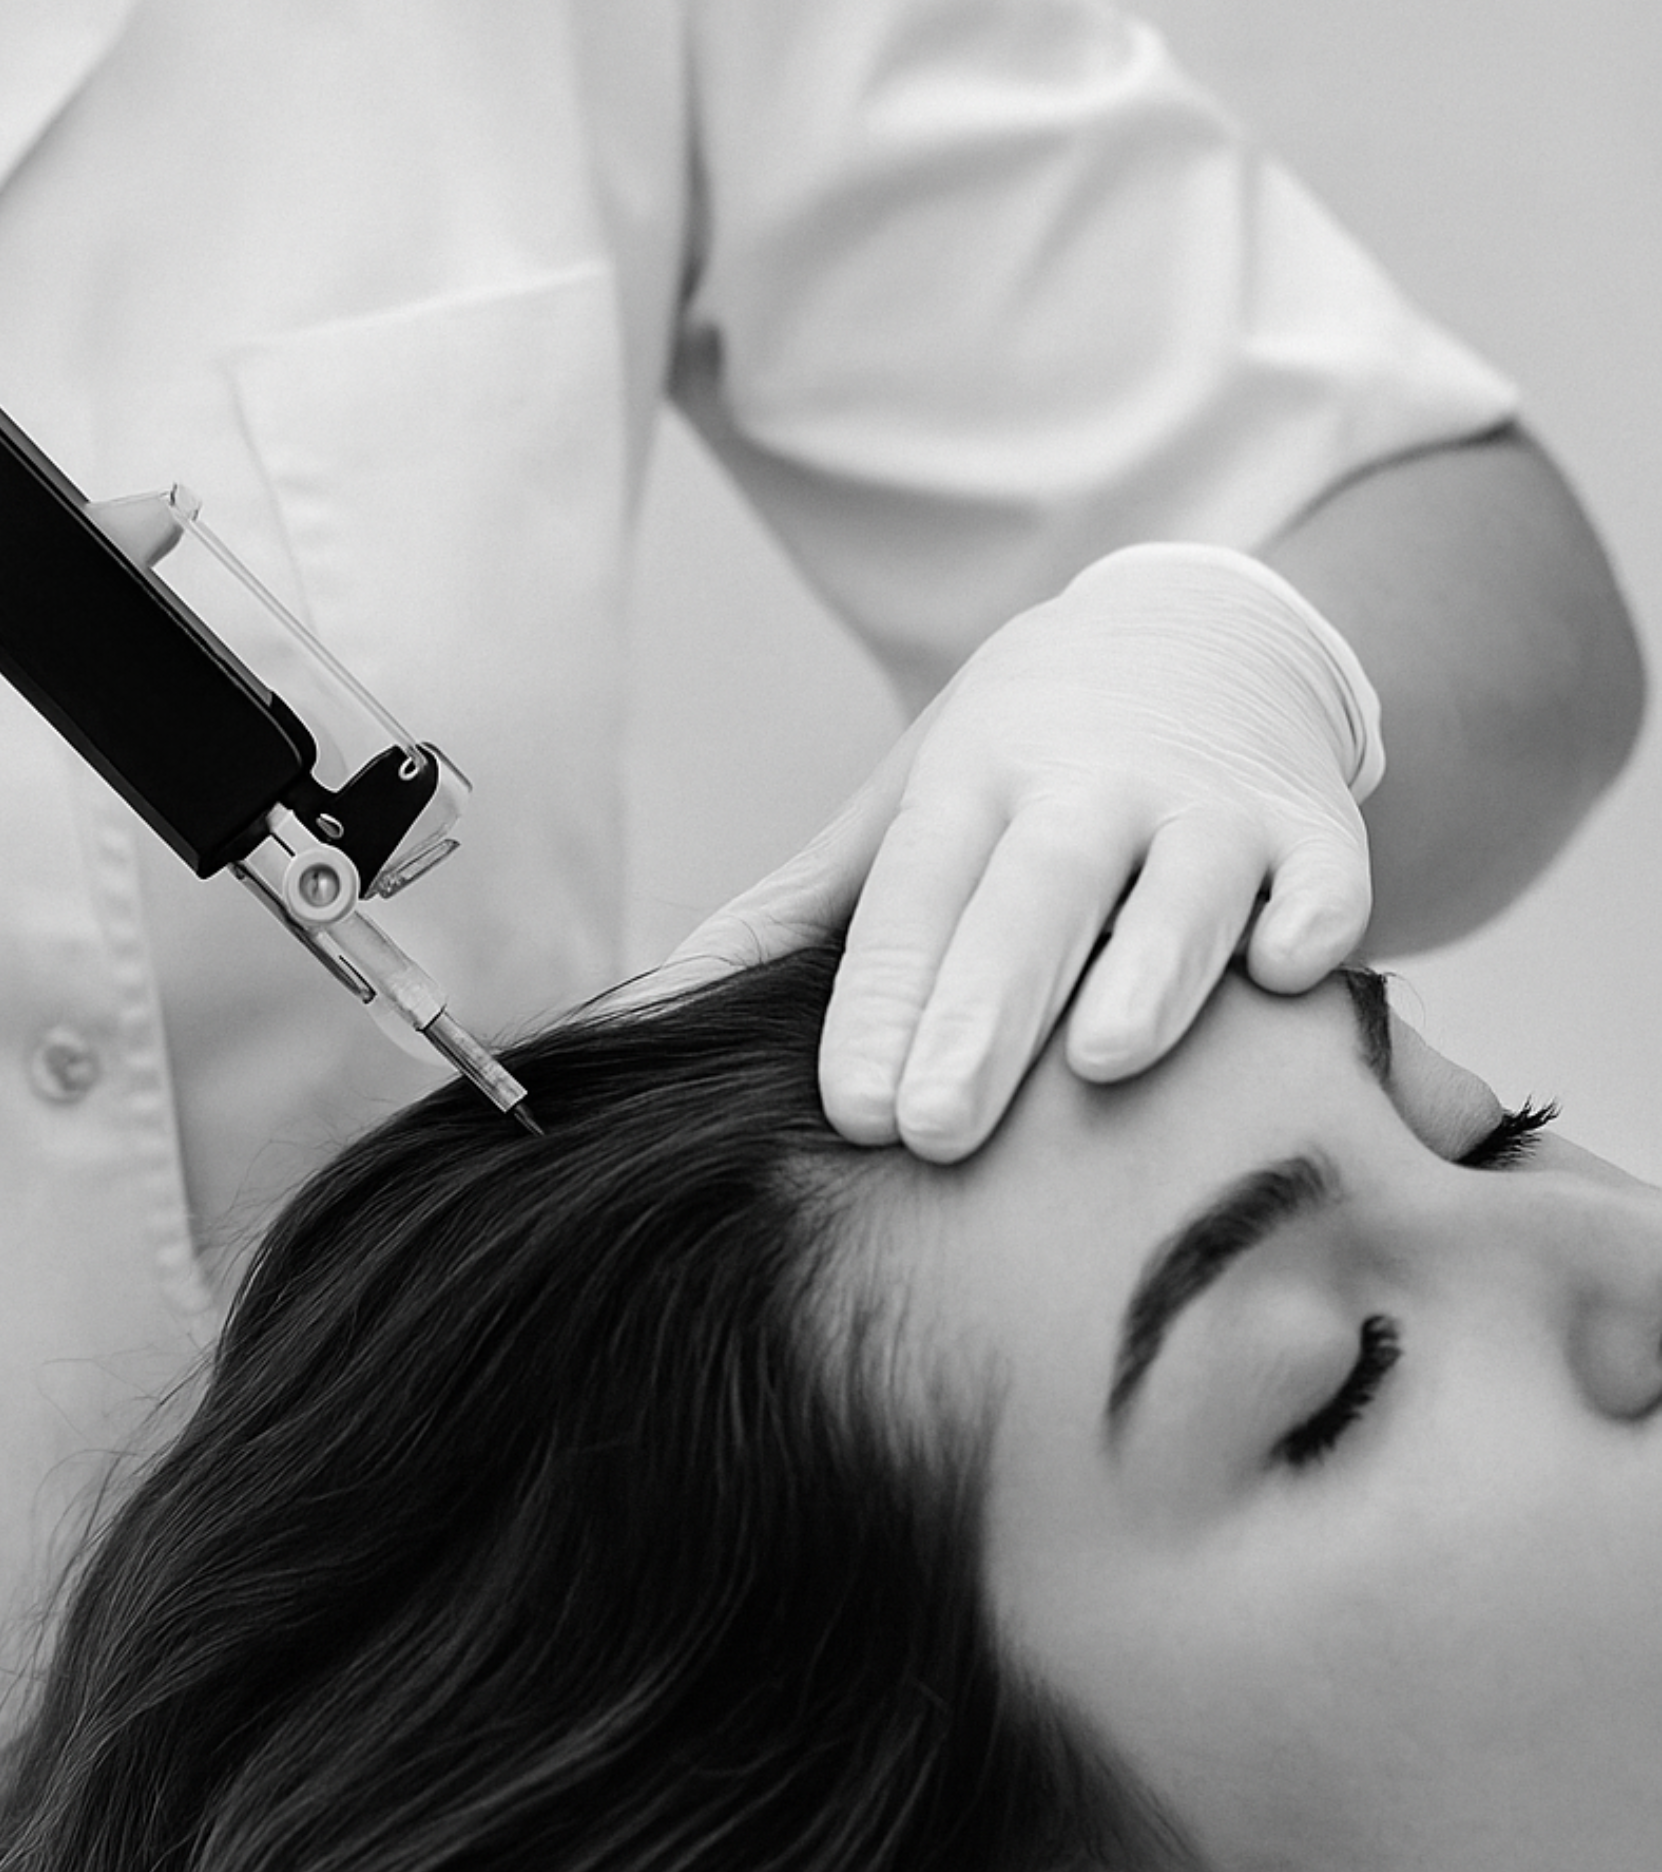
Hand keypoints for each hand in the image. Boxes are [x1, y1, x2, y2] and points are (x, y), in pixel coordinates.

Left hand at [665, 544, 1382, 1158]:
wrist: (1208, 633)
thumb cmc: (1030, 759)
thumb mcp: (905, 805)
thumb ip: (796, 912)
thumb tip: (653, 1009)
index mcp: (973, 782)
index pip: (915, 898)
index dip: (885, 1003)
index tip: (856, 1110)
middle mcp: (1092, 786)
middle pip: (1035, 897)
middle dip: (985, 1009)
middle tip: (936, 1127)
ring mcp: (1214, 806)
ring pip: (1183, 889)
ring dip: (1149, 968)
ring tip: (1104, 1060)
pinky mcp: (1322, 830)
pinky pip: (1329, 882)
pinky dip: (1316, 924)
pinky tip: (1287, 980)